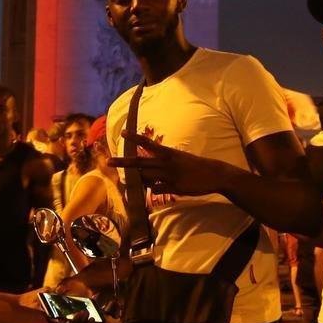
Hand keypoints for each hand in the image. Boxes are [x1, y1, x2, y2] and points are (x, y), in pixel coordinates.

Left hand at [107, 132, 229, 196]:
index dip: (135, 138)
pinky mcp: (174, 187)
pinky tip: (156, 189)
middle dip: (123, 162)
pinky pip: (157, 190)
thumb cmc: (193, 165)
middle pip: (140, 162)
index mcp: (167, 152)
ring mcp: (169, 176)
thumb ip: (163, 161)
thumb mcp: (178, 157)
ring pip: (146, 178)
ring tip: (130, 182)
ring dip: (138, 180)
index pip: (148, 143)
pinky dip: (153, 190)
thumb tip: (149, 167)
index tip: (123, 132)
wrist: (213, 174)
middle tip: (109, 161)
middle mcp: (166, 162)